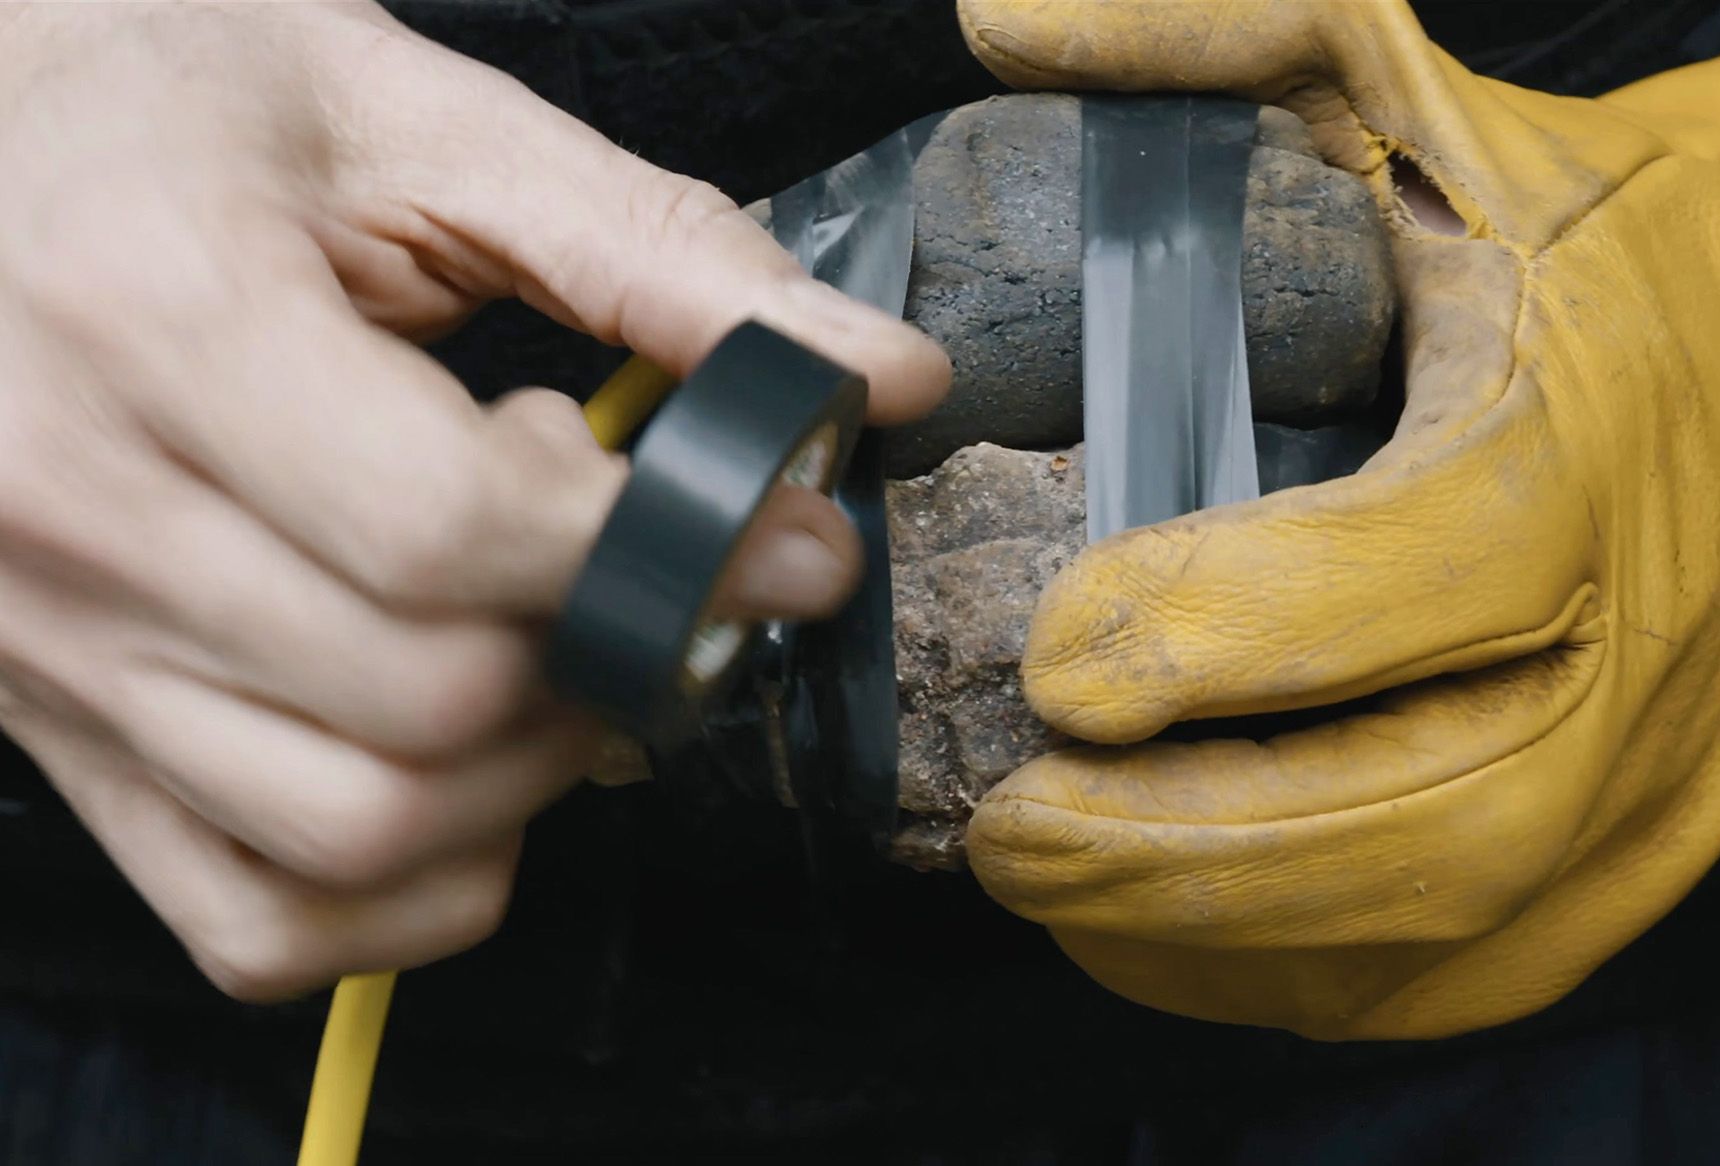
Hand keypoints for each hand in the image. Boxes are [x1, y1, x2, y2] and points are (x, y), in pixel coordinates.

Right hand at [0, 2, 947, 999]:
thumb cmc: (171, 106)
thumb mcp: (417, 126)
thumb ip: (663, 254)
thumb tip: (882, 377)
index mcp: (156, 316)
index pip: (452, 533)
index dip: (664, 552)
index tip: (776, 529)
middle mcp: (69, 511)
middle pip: (431, 703)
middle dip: (613, 646)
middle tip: (632, 546)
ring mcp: (48, 649)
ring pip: (361, 831)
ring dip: (536, 765)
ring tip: (544, 626)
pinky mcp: (59, 734)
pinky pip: (259, 918)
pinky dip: (414, 884)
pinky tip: (464, 760)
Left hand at [956, 0, 1719, 1037]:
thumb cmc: (1597, 259)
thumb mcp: (1431, 109)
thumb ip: (1228, 40)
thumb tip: (1001, 17)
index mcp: (1588, 448)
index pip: (1430, 577)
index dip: (1231, 632)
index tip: (1063, 656)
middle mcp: (1633, 648)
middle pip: (1423, 805)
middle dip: (1189, 838)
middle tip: (1006, 820)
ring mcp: (1629, 794)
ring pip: (1424, 920)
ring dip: (1210, 929)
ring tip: (1041, 880)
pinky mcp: (1598, 883)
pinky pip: (1433, 974)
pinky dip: (1270, 975)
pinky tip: (1140, 931)